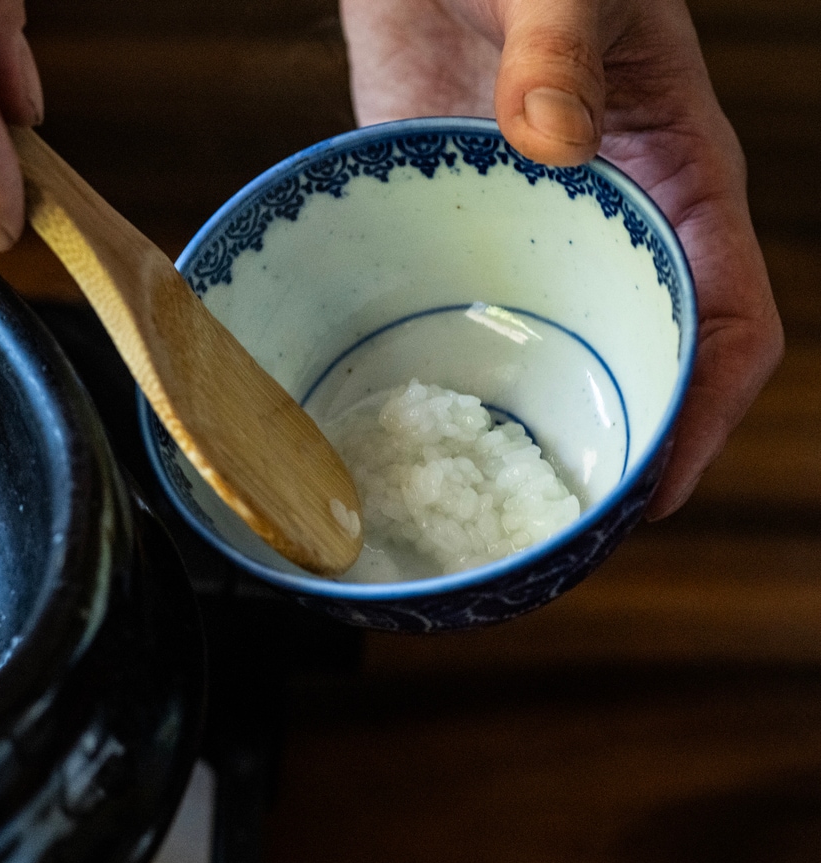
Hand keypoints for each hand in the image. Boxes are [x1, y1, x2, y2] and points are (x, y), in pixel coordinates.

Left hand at [339, 0, 782, 518]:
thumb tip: (551, 144)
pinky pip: (458, 311)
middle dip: (619, 446)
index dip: (708, 414)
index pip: (726, 321)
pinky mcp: (449, 222)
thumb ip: (565, 51)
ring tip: (495, 503)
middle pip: (637, 360)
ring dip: (534, 424)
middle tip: (566, 531)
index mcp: (676, 177)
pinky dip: (451, 368)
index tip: (659, 490)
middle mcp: (607, 223)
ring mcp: (525, 233)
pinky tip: (418, 419)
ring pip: (549, 351)